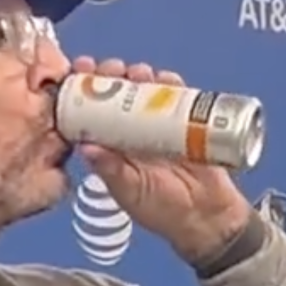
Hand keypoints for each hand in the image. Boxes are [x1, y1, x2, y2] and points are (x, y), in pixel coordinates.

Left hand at [71, 56, 253, 264]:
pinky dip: (171, 83)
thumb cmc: (163, 210)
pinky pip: (178, 96)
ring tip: (138, 73)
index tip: (78, 73)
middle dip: (112, 75)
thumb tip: (86, 147)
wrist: (207, 217)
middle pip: (116, 94)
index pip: (91, 112)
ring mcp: (158, 124)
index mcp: (111, 147)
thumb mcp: (131, 193)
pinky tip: (165, 78)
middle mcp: (131, 131)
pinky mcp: (186, 120)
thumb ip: (111, 172)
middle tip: (112, 69)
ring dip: (139, 75)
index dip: (83, 91)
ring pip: (144, 90)